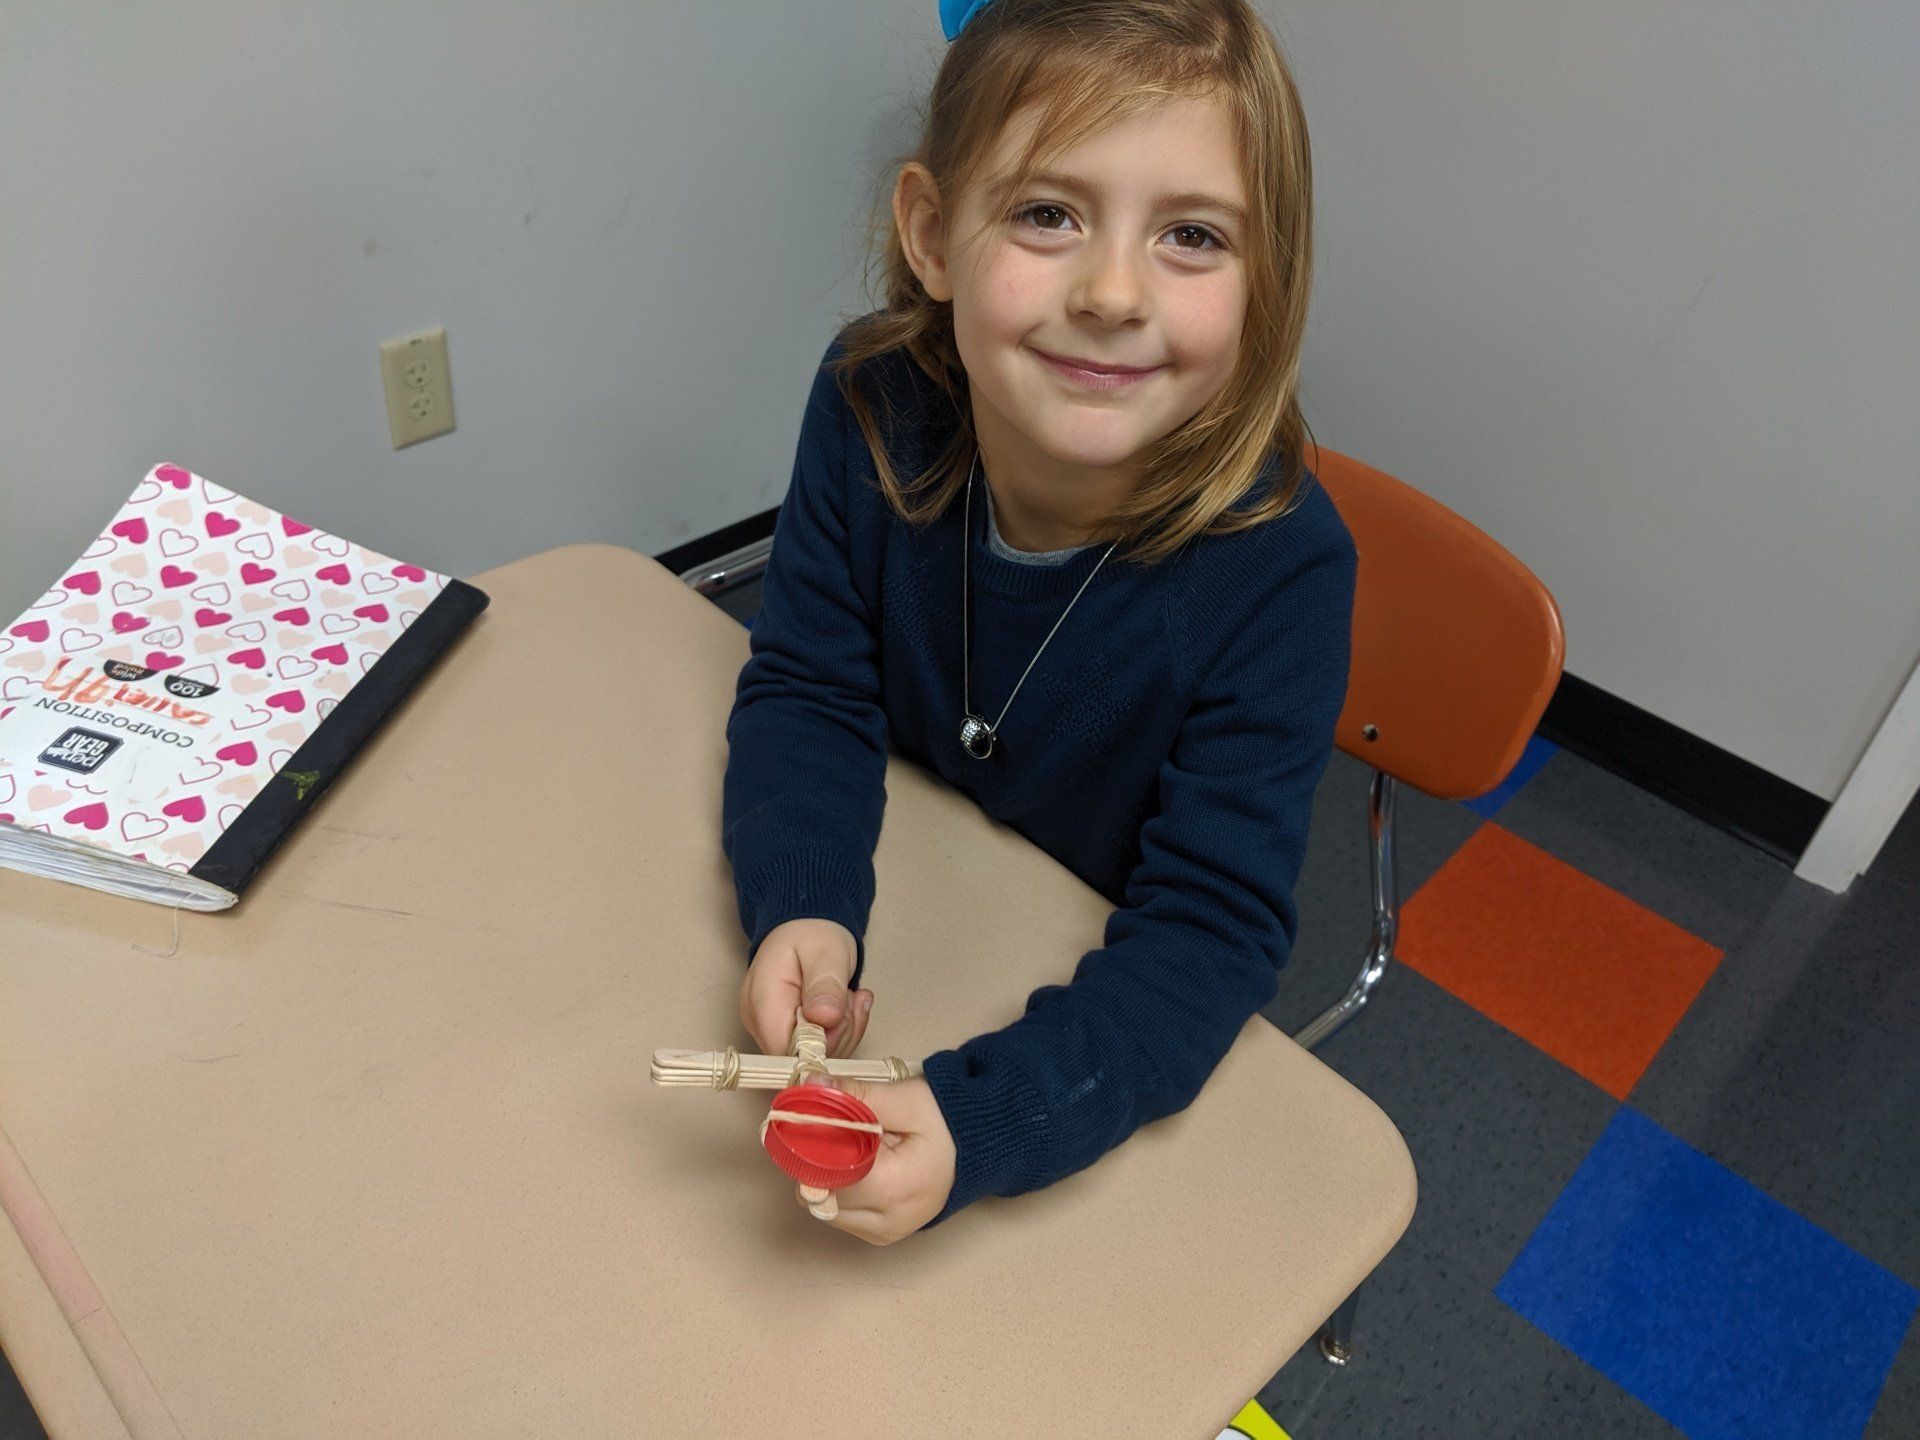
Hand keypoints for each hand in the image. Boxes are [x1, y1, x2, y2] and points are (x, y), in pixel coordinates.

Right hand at [740, 918, 873, 1058]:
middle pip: (800, 1057)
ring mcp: (770, 1028)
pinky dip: (839, 1031)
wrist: (805, 926)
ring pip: (812, 1055)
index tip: (843, 1014)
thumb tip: (826, 1018)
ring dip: (843, 1032)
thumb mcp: (826, 953)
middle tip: (854, 1000)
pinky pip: (816, 1047)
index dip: (821, 1045)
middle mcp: (759, 1021)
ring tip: (853, 997)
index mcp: (762, 1001)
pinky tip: (846, 1005)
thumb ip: (826, 985)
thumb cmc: (812, 934)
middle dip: (838, 1035)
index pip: (787, 1051)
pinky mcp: (785, 1031)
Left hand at [792, 1073, 955, 1244]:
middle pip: (821, 1196)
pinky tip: (859, 1165)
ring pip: (826, 1208)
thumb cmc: (948, 1121)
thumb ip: (857, 1096)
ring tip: (854, 1147)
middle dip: (816, 1159)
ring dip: (826, 1176)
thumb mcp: (906, 1099)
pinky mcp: (881, 1235)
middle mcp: (888, 1223)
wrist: (982, 1143)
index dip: (809, 1147)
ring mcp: (884, 1234)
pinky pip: (841, 1215)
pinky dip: (840, 1189)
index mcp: (896, 1190)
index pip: (827, 1177)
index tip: (807, 1119)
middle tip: (834, 1127)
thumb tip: (811, 1087)